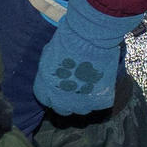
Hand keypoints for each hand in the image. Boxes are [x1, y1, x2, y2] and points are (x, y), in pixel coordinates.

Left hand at [35, 0, 142, 116]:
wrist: (89, 37)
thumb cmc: (67, 39)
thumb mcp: (49, 55)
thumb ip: (50, 69)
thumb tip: (54, 72)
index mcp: (45, 86)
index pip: (45, 99)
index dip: (54, 93)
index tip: (61, 88)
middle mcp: (60, 99)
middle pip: (62, 109)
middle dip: (68, 100)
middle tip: (77, 88)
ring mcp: (80, 102)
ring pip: (82, 109)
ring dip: (85, 100)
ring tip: (90, 85)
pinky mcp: (98, 100)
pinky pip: (99, 104)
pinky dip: (101, 97)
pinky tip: (101, 84)